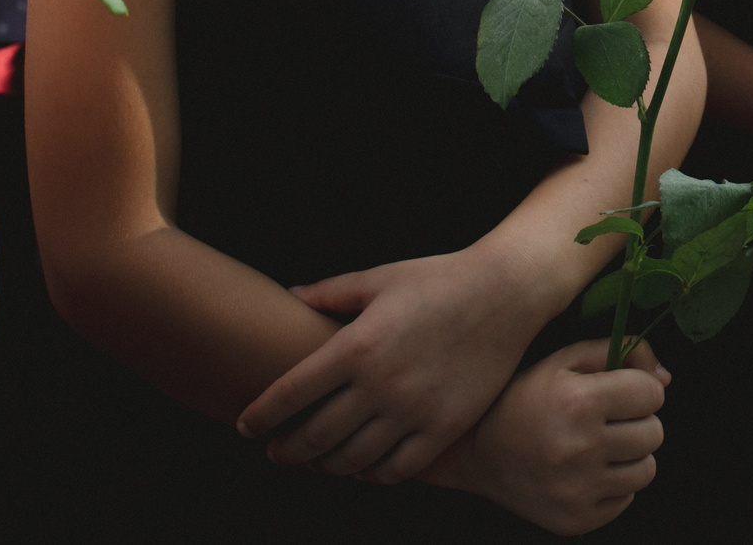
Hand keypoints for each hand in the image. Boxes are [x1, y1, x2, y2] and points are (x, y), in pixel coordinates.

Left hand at [238, 247, 554, 483]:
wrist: (507, 291)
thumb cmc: (439, 278)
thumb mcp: (380, 277)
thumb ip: (330, 292)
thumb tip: (290, 295)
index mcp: (356, 345)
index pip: (290, 393)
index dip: (260, 415)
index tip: (246, 427)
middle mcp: (380, 384)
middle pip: (314, 436)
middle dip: (286, 449)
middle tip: (277, 452)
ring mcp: (413, 410)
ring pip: (352, 459)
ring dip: (325, 465)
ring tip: (317, 461)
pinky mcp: (445, 426)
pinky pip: (397, 468)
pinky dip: (372, 475)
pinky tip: (363, 468)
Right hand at [439, 339, 667, 533]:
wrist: (476, 452)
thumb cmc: (525, 397)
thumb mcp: (564, 360)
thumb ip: (619, 352)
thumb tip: (666, 378)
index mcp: (576, 402)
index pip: (651, 394)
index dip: (639, 388)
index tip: (621, 391)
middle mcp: (577, 449)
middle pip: (654, 432)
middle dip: (638, 420)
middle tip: (608, 419)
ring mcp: (577, 491)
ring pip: (647, 469)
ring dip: (630, 454)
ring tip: (600, 445)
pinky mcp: (576, 520)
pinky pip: (626, 499)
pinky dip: (614, 484)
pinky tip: (586, 470)